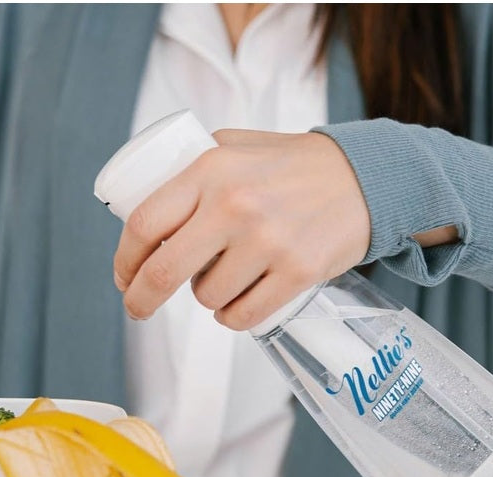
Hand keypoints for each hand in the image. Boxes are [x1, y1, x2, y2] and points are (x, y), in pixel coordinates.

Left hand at [113, 129, 371, 330]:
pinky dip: (233, 316)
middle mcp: (235, 204)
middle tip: (137, 308)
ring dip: (206, 297)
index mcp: (211, 169)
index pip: (145, 224)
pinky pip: (241, 316)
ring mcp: (267, 241)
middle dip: (140, 300)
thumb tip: (141, 197)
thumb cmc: (293, 166)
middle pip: (163, 273)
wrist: (369, 177)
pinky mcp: (297, 272)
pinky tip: (241, 299)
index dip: (124, 260)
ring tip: (226, 277)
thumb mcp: (237, 145)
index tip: (123, 277)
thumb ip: (193, 165)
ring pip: (206, 298)